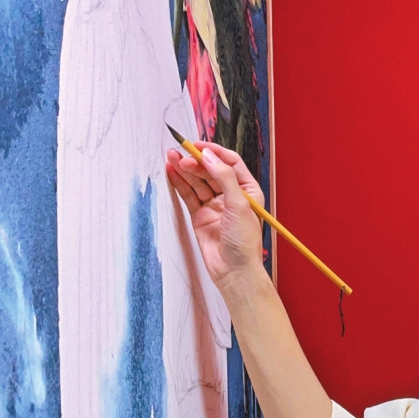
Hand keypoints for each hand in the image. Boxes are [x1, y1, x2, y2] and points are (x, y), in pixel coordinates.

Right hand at [165, 141, 264, 289]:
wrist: (234, 271)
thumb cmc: (244, 242)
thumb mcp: (239, 204)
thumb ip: (224, 177)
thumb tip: (209, 156)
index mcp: (247, 191)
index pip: (230, 163)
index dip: (213, 152)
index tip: (198, 146)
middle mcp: (230, 196)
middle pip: (210, 170)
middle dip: (196, 161)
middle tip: (182, 156)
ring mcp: (214, 206)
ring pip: (197, 181)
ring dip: (185, 169)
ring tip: (171, 157)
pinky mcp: (200, 216)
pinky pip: (188, 195)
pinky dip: (179, 183)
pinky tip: (171, 171)